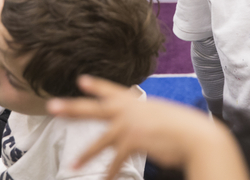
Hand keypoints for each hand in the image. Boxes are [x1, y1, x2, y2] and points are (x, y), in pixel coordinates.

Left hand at [47, 76, 245, 179]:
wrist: (197, 136)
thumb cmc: (185, 127)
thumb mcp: (162, 114)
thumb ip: (147, 116)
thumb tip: (140, 124)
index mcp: (137, 102)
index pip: (112, 90)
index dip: (96, 85)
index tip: (81, 80)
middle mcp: (129, 110)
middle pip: (94, 108)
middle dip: (71, 107)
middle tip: (52, 106)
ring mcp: (129, 125)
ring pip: (99, 141)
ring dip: (85, 155)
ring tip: (72, 165)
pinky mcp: (133, 142)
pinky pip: (115, 162)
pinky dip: (110, 173)